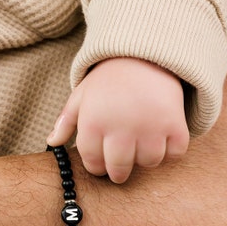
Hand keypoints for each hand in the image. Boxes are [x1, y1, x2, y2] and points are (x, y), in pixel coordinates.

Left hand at [48, 57, 189, 182]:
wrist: (145, 53)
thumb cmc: (108, 79)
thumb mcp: (81, 95)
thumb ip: (65, 121)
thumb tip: (51, 143)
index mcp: (93, 123)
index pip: (93, 163)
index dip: (98, 167)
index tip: (102, 164)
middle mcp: (120, 127)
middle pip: (119, 169)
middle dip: (119, 172)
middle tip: (121, 167)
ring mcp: (149, 126)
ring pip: (149, 163)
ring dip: (146, 159)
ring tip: (142, 146)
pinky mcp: (174, 123)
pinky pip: (175, 153)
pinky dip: (171, 151)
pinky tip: (162, 139)